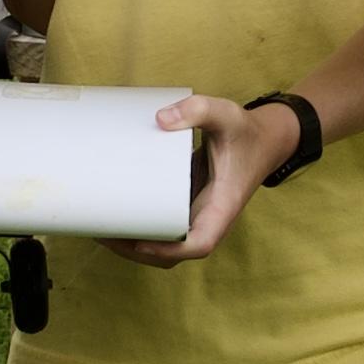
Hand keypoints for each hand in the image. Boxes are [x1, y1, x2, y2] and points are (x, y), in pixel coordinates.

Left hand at [105, 94, 301, 266]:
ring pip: (164, 246)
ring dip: (132, 246)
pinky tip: (115, 217)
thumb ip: (199, 109)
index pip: (199, 244)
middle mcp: (208, 218)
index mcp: (222, 207)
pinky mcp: (185, 207)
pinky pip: (162, 228)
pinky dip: (139, 230)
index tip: (141, 244)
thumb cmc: (246, 133)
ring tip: (100, 229)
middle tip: (102, 232)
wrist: (263, 140)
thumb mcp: (228, 115)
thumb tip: (160, 119)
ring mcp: (196, 216)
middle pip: (172, 254)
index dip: (169, 251)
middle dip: (136, 251)